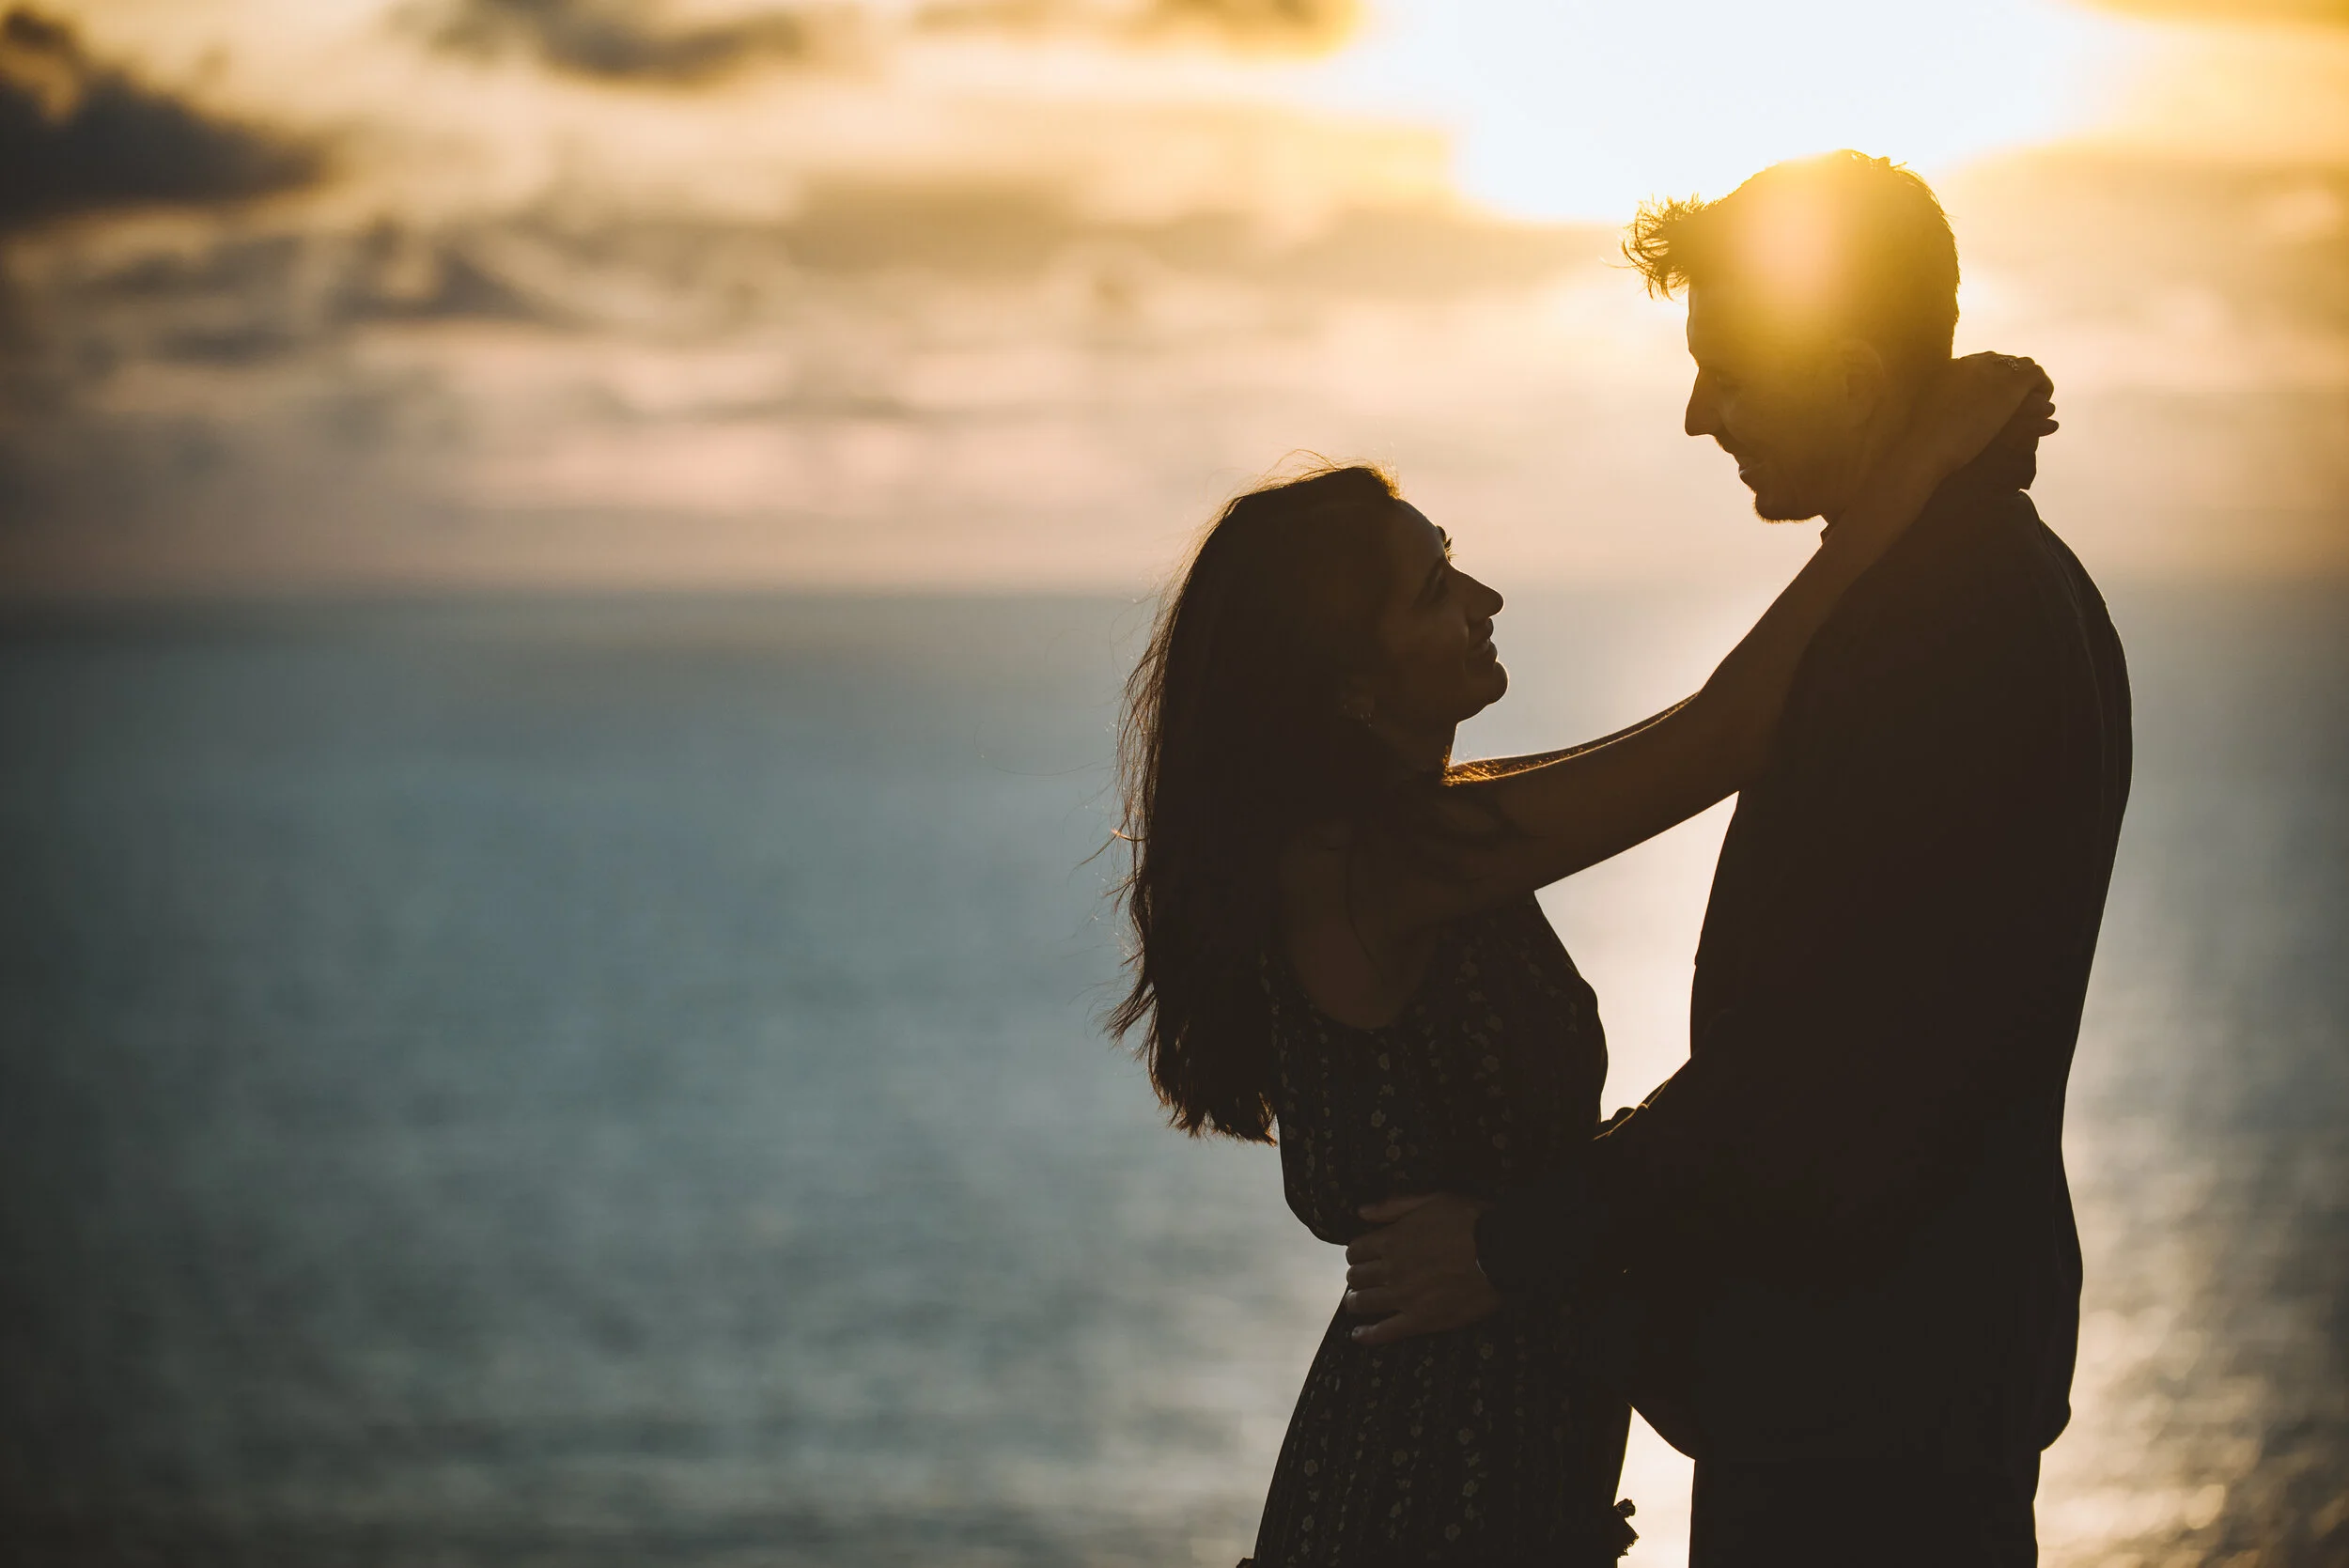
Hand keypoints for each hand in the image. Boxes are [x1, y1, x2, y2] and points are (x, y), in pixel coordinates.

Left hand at [1341, 1192, 1499, 1346]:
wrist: (1501, 1253)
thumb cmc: (1470, 1221)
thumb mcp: (1431, 1200)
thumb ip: (1393, 1206)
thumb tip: (1361, 1211)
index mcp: (1392, 1239)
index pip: (1356, 1249)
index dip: (1357, 1253)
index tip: (1363, 1257)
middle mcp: (1392, 1269)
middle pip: (1356, 1277)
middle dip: (1356, 1277)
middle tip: (1362, 1280)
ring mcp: (1404, 1297)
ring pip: (1364, 1303)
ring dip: (1356, 1302)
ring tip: (1357, 1303)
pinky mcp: (1421, 1320)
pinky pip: (1385, 1332)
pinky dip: (1367, 1335)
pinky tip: (1358, 1336)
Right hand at [1902, 351, 2056, 480]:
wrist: (1928, 446)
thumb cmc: (1920, 439)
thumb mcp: (1923, 412)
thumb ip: (1937, 403)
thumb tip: (1942, 407)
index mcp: (1951, 367)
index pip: (1980, 363)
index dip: (1991, 379)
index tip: (1994, 396)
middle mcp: (1974, 362)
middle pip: (2002, 362)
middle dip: (2011, 379)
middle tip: (2017, 400)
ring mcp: (1994, 371)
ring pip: (2023, 365)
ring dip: (2029, 383)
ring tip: (2034, 402)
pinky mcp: (2013, 385)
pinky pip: (2037, 376)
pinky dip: (2042, 387)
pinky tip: (2043, 404)